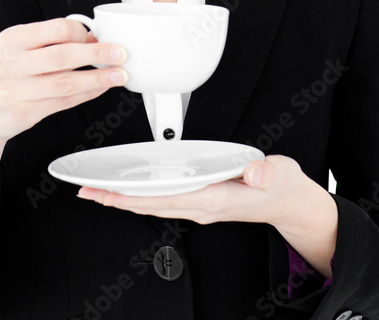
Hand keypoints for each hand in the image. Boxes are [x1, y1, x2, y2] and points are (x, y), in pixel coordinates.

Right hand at [0, 17, 128, 145]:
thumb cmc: (3, 74)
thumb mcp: (16, 48)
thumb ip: (48, 42)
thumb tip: (92, 37)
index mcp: (12, 40)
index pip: (54, 29)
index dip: (81, 32)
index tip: (98, 35)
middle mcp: (12, 64)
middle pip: (62, 56)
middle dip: (96, 54)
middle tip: (120, 53)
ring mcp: (16, 91)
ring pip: (65, 84)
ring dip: (97, 78)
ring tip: (118, 74)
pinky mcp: (23, 114)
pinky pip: (62, 103)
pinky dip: (86, 95)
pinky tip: (100, 88)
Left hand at [77, 154, 306, 227]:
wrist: (289, 202)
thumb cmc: (281, 187)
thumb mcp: (279, 175)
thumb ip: (265, 173)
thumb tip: (252, 174)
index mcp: (217, 199)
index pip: (168, 199)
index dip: (137, 197)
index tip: (110, 194)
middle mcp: (204, 206)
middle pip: (152, 205)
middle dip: (119, 199)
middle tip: (88, 190)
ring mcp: (201, 205)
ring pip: (155, 204)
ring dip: (126, 198)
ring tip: (99, 191)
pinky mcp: (202, 200)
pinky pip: (164, 199)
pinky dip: (142, 195)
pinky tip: (130, 190)